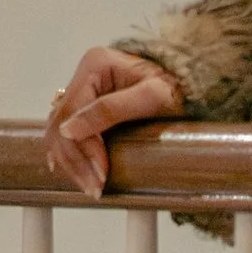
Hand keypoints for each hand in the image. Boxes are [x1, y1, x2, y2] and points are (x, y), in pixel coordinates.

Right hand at [43, 47, 182, 197]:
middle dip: (75, 160)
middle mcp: (85, 76)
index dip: (82, 147)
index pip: (72, 112)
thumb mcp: (151, 97)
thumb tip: (69, 130)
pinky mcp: (88, 108)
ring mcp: (84, 92)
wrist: (192, 87)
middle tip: (94, 188)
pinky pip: (69, 133)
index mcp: (95, 65)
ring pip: (59, 131)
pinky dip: (72, 154)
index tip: (100, 175)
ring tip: (90, 186)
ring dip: (70, 161)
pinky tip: (77, 172)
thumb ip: (109, 110)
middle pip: (60, 123)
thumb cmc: (177, 88)